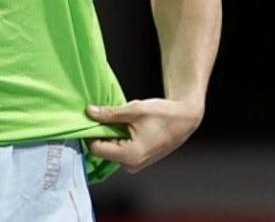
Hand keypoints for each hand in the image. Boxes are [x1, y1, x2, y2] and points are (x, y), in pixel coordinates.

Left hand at [84, 99, 202, 172]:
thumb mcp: (134, 110)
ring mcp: (134, 164)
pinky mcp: (137, 160)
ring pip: (110, 149)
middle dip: (101, 132)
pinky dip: (119, 137)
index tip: (91, 118)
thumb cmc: (164, 114)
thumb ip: (109, 113)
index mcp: (130, 155)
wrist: (185, 119)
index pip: (96, 149)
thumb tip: (89, 112)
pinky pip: (119, 150)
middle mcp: (131, 165)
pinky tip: (127, 126)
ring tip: (122, 120)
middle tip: (107, 115)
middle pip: (102, 150)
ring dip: (111, 134)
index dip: (90, 132)